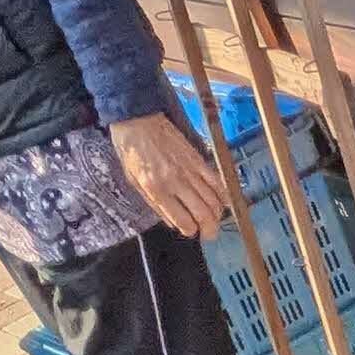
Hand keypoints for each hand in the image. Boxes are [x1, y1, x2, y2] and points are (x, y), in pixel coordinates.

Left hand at [110, 109, 231, 239]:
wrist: (137, 119)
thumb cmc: (131, 151)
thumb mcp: (134, 181)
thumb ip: (154, 203)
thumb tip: (173, 223)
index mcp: (157, 189)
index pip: (183, 220)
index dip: (190, 230)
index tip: (190, 231)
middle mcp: (176, 182)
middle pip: (203, 213)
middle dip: (209, 229)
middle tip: (209, 235)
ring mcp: (190, 170)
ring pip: (213, 200)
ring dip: (217, 215)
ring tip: (215, 221)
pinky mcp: (197, 158)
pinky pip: (216, 181)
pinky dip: (223, 194)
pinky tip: (224, 203)